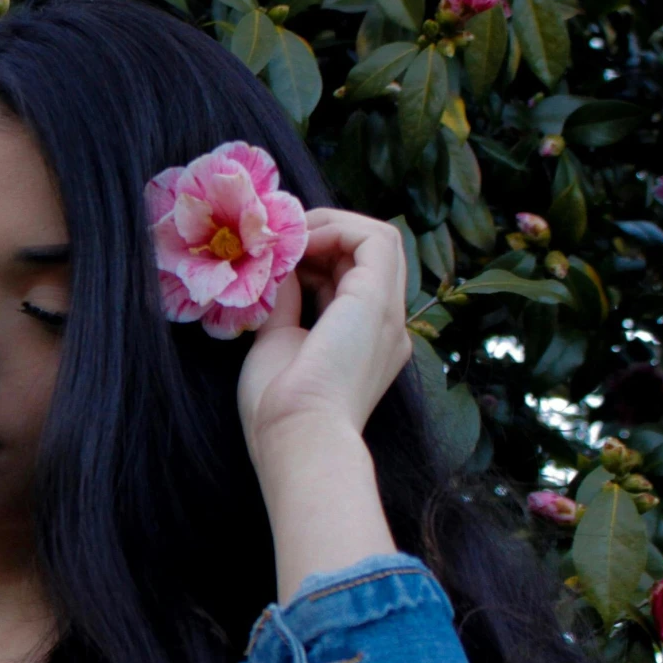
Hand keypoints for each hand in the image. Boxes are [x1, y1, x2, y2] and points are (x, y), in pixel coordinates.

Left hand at [235, 208, 414, 474]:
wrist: (296, 435)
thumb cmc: (279, 407)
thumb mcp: (278, 342)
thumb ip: (285, 303)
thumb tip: (280, 266)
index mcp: (365, 343)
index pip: (350, 280)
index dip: (314, 258)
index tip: (275, 257)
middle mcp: (385, 326)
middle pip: (367, 256)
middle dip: (323, 237)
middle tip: (278, 239)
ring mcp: (387, 313)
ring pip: (379, 240)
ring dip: (331, 227)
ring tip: (288, 237)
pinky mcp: (379, 299)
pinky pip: (375, 239)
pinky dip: (337, 228)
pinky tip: (300, 243)